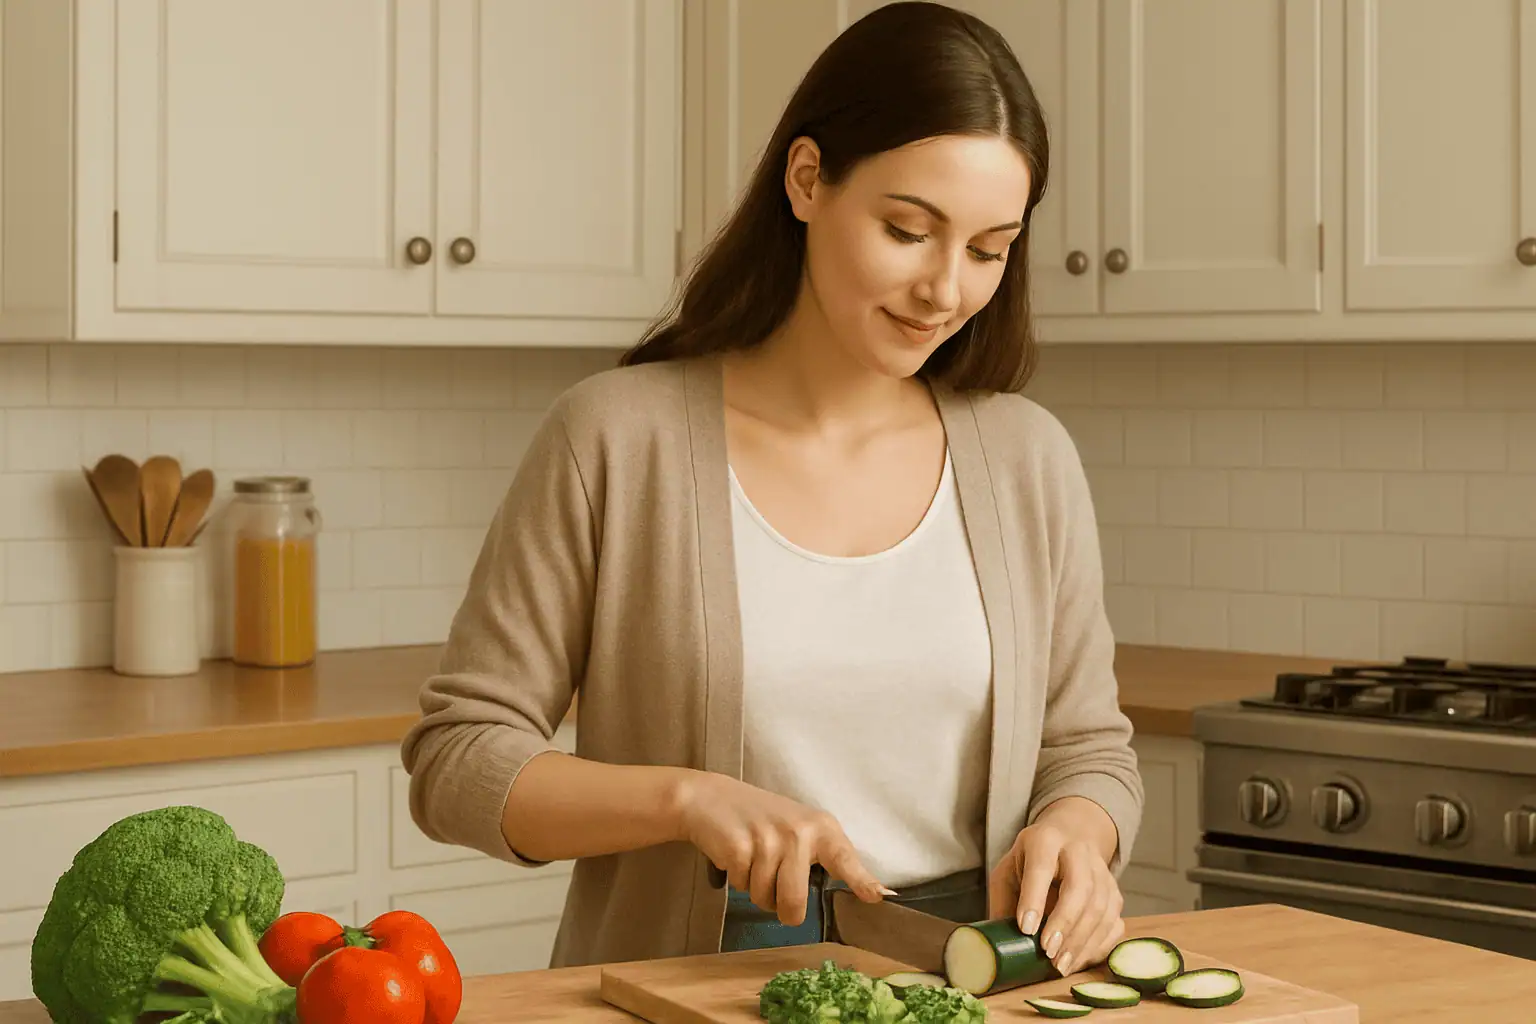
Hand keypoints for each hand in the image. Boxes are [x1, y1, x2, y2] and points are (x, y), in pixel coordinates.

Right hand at [675, 771, 891, 925]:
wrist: (712, 798)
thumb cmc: (763, 819)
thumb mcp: (801, 830)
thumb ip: (828, 858)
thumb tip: (872, 894)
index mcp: (821, 828)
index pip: (845, 859)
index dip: (861, 881)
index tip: (878, 897)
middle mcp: (799, 832)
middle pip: (794, 903)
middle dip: (784, 910)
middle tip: (776, 889)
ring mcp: (768, 839)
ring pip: (764, 899)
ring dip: (756, 890)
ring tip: (753, 860)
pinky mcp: (739, 847)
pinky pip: (742, 887)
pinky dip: (737, 879)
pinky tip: (737, 854)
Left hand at [988, 818, 1123, 977]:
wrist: (1071, 836)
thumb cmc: (1031, 860)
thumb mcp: (1009, 870)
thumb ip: (1004, 902)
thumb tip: (999, 944)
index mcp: (1044, 840)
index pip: (1041, 867)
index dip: (1034, 899)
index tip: (1026, 929)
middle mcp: (1078, 851)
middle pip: (1080, 887)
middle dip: (1064, 923)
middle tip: (1048, 952)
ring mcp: (1102, 871)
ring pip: (1101, 906)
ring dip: (1081, 941)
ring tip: (1060, 965)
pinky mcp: (1115, 892)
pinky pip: (1114, 922)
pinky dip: (1098, 945)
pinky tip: (1078, 959)